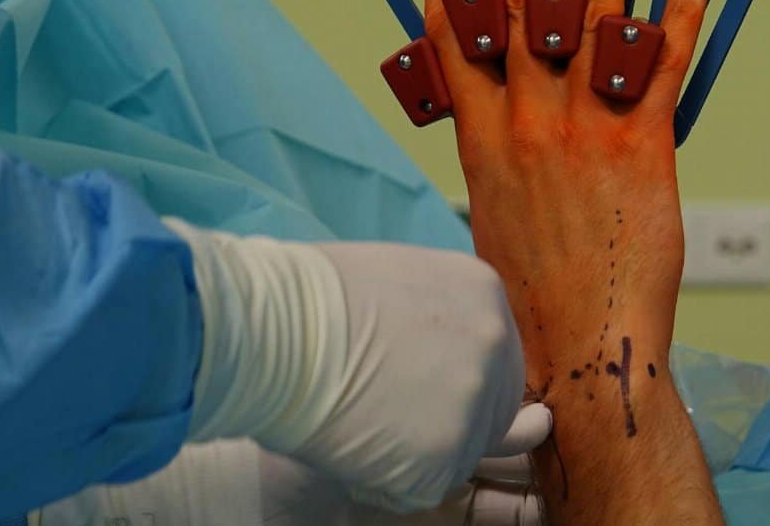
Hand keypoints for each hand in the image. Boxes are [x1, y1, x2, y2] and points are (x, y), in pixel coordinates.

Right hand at [165, 220, 543, 512]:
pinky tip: (350, 449)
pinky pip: (425, 486)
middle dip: (452, 421)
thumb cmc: (311, 300)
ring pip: (462, 454)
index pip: (498, 355)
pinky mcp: (444, 456)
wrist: (272, 332)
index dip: (459, 379)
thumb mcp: (397, 283)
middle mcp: (494, 344)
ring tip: (360, 423)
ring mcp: (474, 402)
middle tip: (393, 416)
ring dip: (418, 453)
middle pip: (494, 408)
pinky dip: (388, 483)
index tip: (423, 385)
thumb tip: (453, 351)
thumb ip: (440, 317)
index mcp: (484, 294)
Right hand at [418, 0, 709, 384]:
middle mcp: (529, 123)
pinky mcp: (644, 147)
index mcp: (482, 140)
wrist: (580, 345)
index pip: (455, 35)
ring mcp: (586, 131)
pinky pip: (665, 66)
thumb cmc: (533, 292)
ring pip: (595, 20)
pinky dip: (682, 14)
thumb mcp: (492, 213)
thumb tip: (509, 115)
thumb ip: (500, 152)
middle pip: (522, 7)